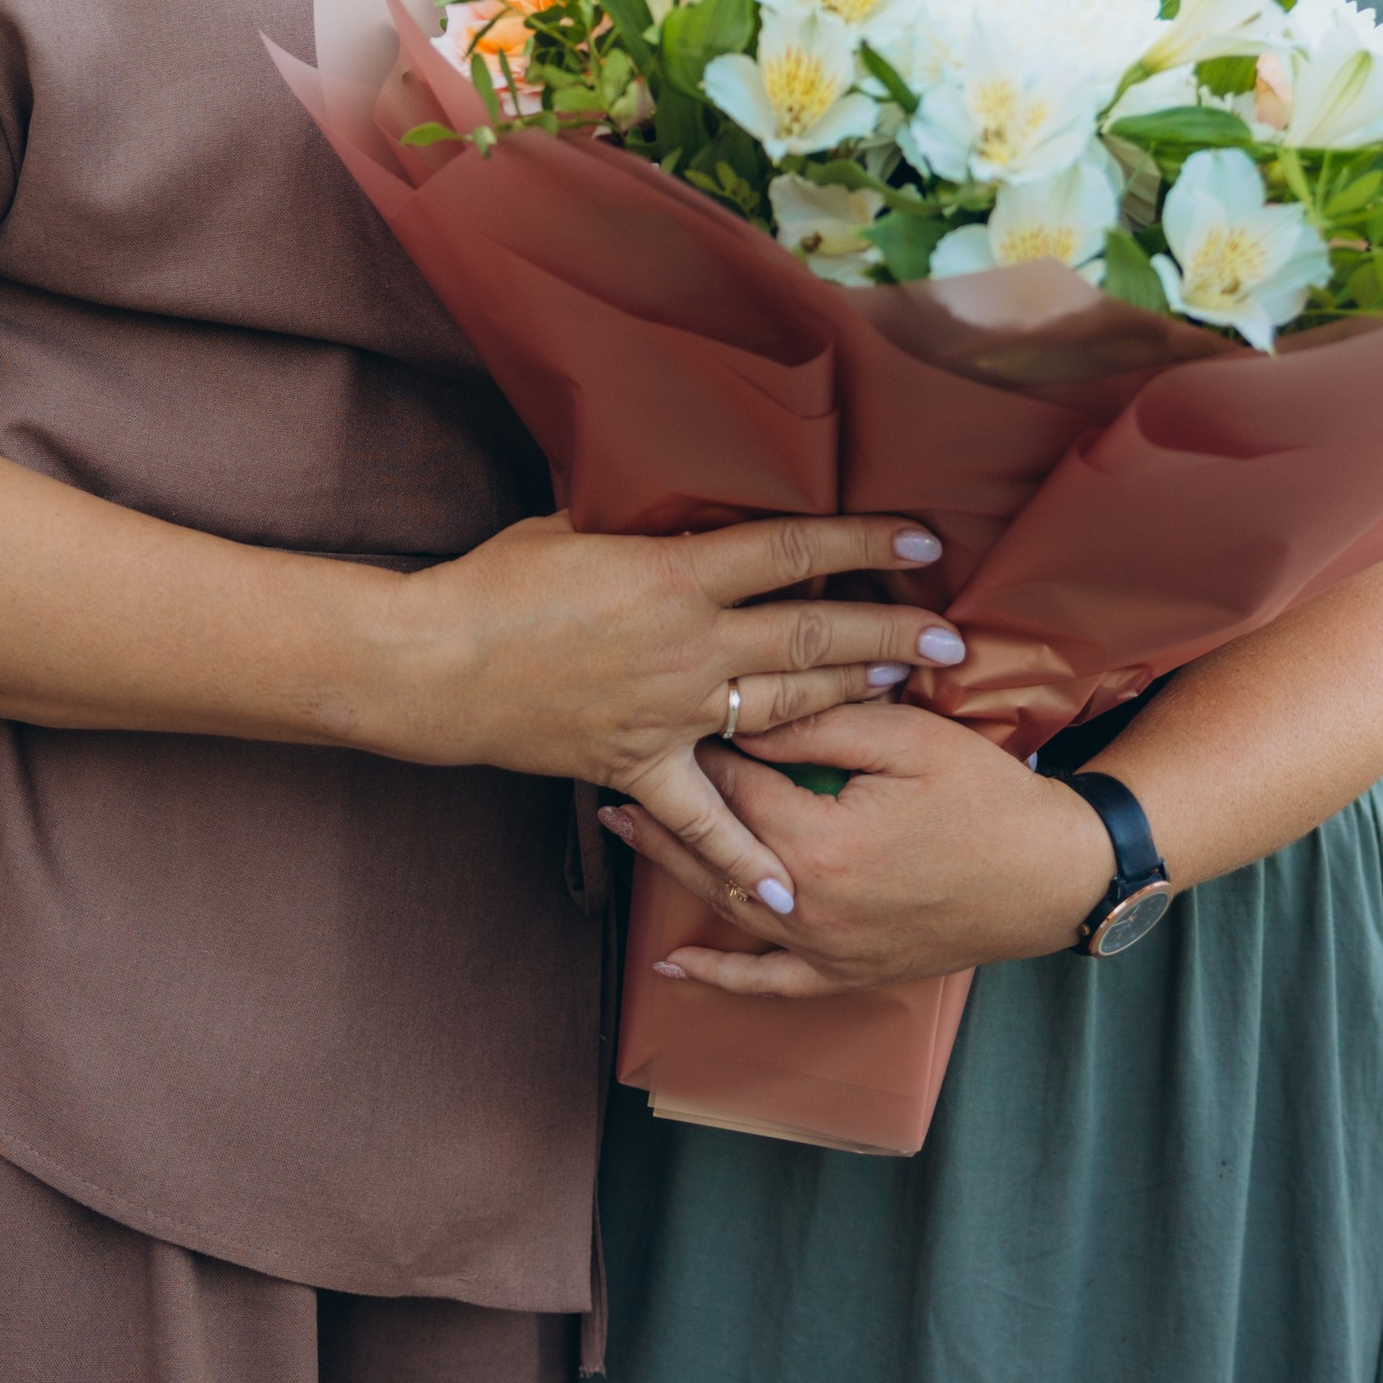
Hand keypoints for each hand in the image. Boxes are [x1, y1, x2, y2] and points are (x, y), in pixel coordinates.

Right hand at [390, 513, 964, 918]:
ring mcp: (668, 710)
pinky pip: (700, 821)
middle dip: (888, 632)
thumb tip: (684, 489)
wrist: (434, 663)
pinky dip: (741, 860)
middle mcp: (688, 643)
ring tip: (900, 690)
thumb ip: (641, 519)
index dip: (861, 545)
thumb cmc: (497, 581)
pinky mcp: (636, 764)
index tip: (920, 542)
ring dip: (847, 702)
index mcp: (675, 573)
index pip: (791, 550)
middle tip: (948, 634)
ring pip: (781, 711)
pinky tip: (786, 892)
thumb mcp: (574, 525)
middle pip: (811, 635)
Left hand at [598, 698, 1114, 996]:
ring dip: (671, 865)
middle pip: (713, 847)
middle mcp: (807, 907)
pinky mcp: (844, 973)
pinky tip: (674, 964)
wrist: (1050, 876)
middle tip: (613, 761)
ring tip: (624, 823)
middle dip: (662, 802)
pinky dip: (718, 976)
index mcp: (817, 843)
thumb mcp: (904, 738)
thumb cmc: (985, 796)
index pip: (732, 784)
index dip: (698, 742)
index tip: (665, 707)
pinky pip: (768, 983)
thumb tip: (740, 714)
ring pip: (726, 906)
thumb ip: (816, 725)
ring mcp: (823, 950)